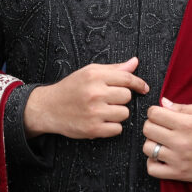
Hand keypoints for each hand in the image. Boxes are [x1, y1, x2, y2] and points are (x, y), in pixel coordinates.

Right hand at [23, 58, 147, 138]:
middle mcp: (95, 93)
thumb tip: (134, 62)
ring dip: (117, 113)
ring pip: (124, 113)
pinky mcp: (93, 129)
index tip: (143, 88)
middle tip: (108, 99)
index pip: (127, 78)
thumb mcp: (89, 72)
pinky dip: (112, 127)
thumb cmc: (71, 88)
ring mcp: (94, 112)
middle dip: (120, 98)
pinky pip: (117, 129)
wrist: (48, 108)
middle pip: (127, 96)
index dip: (138, 83)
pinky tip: (101, 121)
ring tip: (103, 110)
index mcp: (95, 75)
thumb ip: (114, 69)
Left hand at [142, 97, 191, 182]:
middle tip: (160, 127)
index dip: (154, 112)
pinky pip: (152, 169)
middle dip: (151, 125)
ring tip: (161, 142)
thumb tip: (163, 102)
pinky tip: (161, 157)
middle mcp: (181, 141)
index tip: (160, 115)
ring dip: (151, 143)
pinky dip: (152, 162)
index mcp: (187, 124)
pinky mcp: (179, 174)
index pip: (154, 114)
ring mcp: (178, 159)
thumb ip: (183, 106)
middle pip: (147, 129)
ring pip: (147, 148)